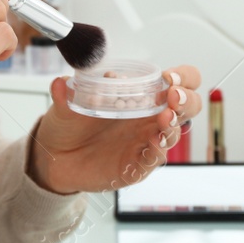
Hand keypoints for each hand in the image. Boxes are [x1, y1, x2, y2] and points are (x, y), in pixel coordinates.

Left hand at [26, 65, 202, 193]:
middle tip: (172, 96)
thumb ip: (65, 93)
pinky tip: (153, 143)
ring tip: (164, 118)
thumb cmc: (71, 125)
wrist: (55, 156)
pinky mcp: (136, 165)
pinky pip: (154, 159)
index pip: (178, 81)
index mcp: (141, 95)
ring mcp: (145, 141)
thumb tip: (61, 83)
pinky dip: (156, 151)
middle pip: (188, 106)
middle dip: (186, 99)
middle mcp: (149, 118)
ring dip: (172, 124)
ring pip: (174, 132)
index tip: (169, 77)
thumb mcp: (66, 104)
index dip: (183, 77)